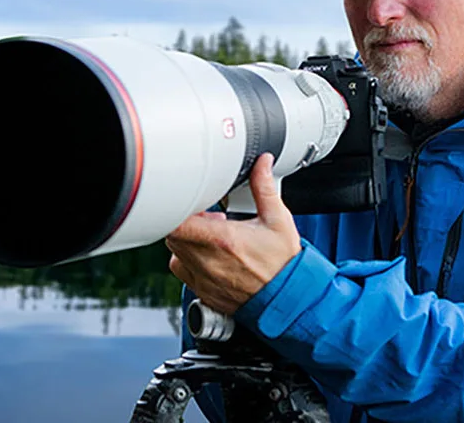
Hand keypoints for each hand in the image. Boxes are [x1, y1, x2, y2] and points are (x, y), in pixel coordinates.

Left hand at [165, 153, 301, 314]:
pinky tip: (207, 256)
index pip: (177, 223)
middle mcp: (208, 261)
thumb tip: (261, 164)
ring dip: (186, 242)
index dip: (178, 209)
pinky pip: (182, 272)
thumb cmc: (284, 264)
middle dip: (184, 223)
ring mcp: (203, 279)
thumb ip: (263, 188)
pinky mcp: (203, 292)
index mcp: (222, 240)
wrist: (291, 300)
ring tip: (208, 238)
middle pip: (173, 235)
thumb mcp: (277, 220)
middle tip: (206, 220)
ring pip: (175, 253)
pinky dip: (188, 261)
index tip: (193, 204)